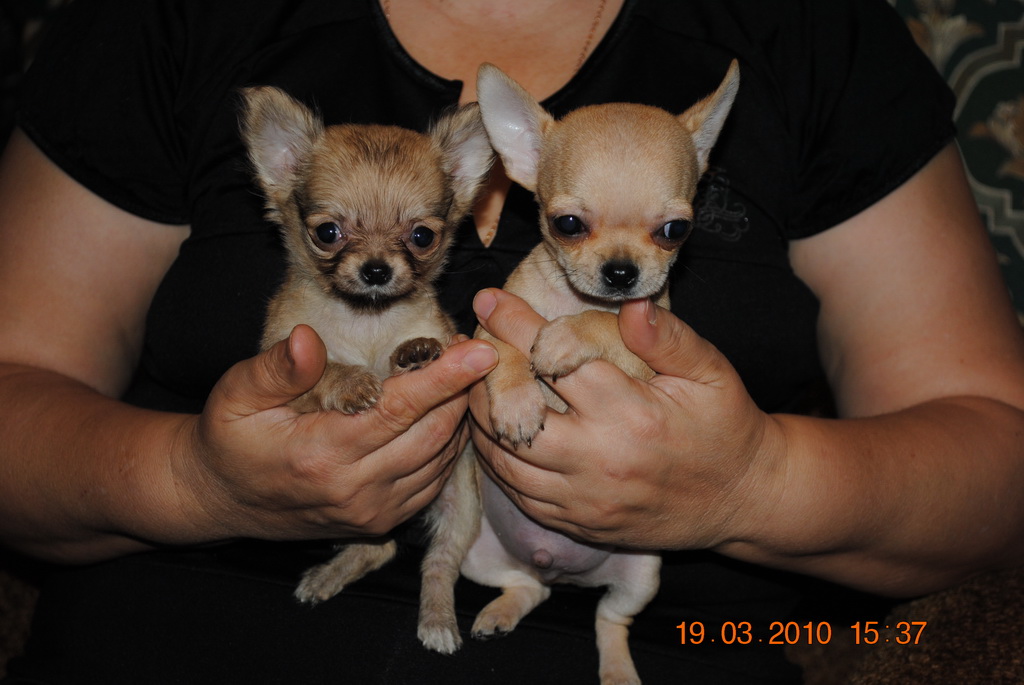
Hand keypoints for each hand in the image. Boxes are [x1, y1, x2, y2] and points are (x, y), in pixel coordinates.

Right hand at [177, 324, 497, 541]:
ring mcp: (372, 511)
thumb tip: (307, 338)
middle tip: (473, 351)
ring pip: (441, 459)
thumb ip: (276, 368)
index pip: (397, 410)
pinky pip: (433, 481)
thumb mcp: (236, 395)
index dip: (442, 378)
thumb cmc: (230, 438)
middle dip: (462, 390)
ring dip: (459, 416)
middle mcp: (355, 490)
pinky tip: (446, 413)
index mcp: (321, 455)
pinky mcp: (382, 522)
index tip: (479, 350)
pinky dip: (448, 445)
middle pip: (433, 435)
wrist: (222, 498)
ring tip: (463, 376)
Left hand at [468, 289, 782, 549]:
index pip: (553, 359)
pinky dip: (498, 463)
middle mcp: (599, 458)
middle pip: (510, 414)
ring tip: (475, 389)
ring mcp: (585, 498)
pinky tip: (497, 436)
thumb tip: (629, 303)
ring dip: (481, 421)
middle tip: (471, 350)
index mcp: (629, 412)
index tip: (489, 299)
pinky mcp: (580, 523)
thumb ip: (668, 337)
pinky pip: (519, 495)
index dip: (515, 324)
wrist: (743, 499)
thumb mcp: (711, 373)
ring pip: (504, 459)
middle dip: (482, 376)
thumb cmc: (726, 426)